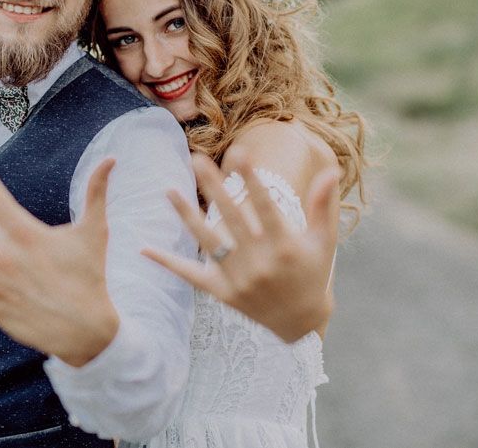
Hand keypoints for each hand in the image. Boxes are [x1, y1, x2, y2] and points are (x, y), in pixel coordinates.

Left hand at [142, 154, 338, 343]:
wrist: (301, 323)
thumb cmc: (313, 273)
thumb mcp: (324, 241)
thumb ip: (323, 204)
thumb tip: (332, 169)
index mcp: (284, 246)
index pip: (266, 207)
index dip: (252, 181)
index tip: (240, 155)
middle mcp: (259, 263)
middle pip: (231, 218)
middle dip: (213, 187)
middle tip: (195, 158)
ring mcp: (238, 279)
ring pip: (207, 241)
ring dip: (186, 215)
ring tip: (168, 190)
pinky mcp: (222, 293)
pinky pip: (191, 275)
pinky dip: (168, 263)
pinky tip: (145, 248)